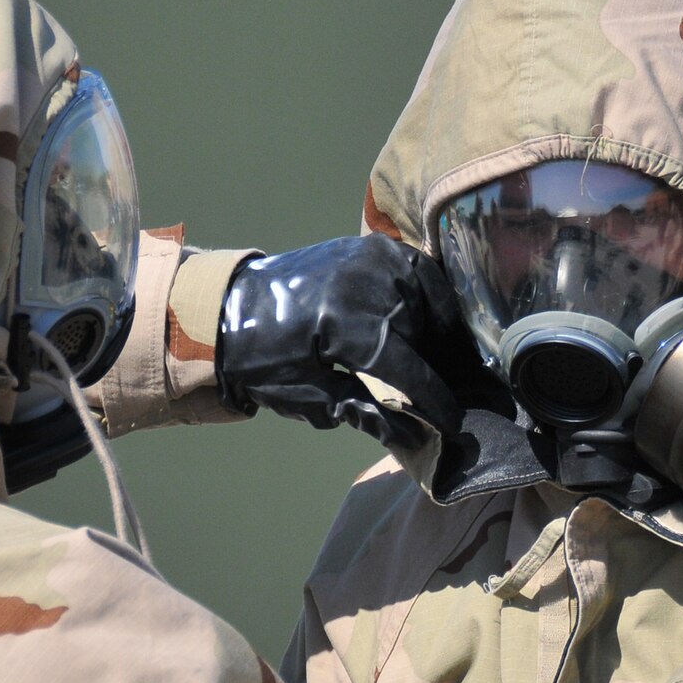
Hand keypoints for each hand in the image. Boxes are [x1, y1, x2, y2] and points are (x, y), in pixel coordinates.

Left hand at [216, 236, 466, 448]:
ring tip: (437, 359)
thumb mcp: (309, 398)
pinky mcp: (371, 247)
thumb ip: (366, 412)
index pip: (412, 371)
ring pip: (432, 300)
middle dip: (439, 366)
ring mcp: (372, 260)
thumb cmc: (262, 361)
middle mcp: (366, 287)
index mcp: (347, 329)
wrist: (228, 308)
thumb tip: (417, 435)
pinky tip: (429, 323)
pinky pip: (419, 272)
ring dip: (439, 331)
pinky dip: (430, 297)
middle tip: (444, 390)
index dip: (437, 400)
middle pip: (428, 334)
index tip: (454, 423)